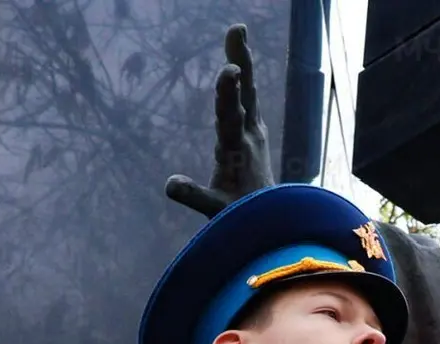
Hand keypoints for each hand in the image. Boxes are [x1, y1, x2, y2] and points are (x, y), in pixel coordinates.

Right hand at [165, 24, 273, 215]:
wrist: (270, 216)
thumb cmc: (240, 215)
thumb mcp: (216, 210)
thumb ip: (194, 196)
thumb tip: (169, 185)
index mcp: (236, 150)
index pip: (231, 116)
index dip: (229, 93)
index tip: (230, 70)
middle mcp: (248, 135)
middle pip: (243, 94)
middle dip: (240, 62)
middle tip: (237, 30)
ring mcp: (253, 131)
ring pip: (248, 91)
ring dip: (242, 60)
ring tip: (238, 31)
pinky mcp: (253, 130)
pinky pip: (248, 97)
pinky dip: (243, 77)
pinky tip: (239, 59)